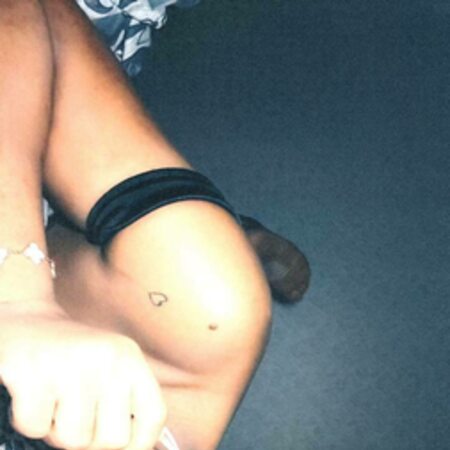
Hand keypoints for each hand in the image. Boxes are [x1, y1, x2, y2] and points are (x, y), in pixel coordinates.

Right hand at [0, 302, 166, 449]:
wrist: (28, 322)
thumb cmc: (73, 355)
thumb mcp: (112, 367)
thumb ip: (126, 401)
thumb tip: (138, 446)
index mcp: (130, 359)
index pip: (154, 415)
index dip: (142, 442)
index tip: (125, 447)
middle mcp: (108, 359)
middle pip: (113, 438)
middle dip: (91, 437)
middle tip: (76, 412)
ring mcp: (72, 365)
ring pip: (73, 439)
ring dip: (58, 429)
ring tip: (55, 399)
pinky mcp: (34, 373)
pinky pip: (36, 427)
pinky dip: (31, 420)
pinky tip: (35, 393)